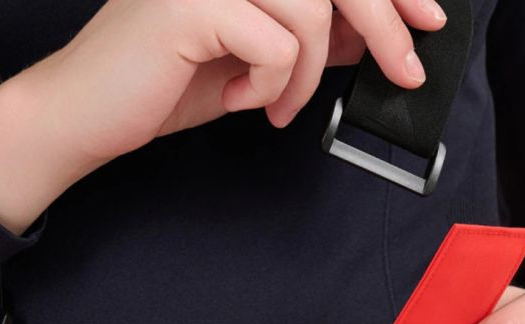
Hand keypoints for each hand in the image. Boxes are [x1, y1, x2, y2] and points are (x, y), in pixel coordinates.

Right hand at [0, 0, 445, 233]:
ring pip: (308, 12)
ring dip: (304, 76)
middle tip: (406, 72)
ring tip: (274, 107)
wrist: (96, 112)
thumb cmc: (170, 83)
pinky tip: (241, 97)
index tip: (428, 18)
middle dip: (385, 25)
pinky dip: (269, 84)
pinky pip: (274, 43)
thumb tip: (369, 35)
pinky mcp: (190, 4)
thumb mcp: (259, 60)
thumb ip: (310, 38)